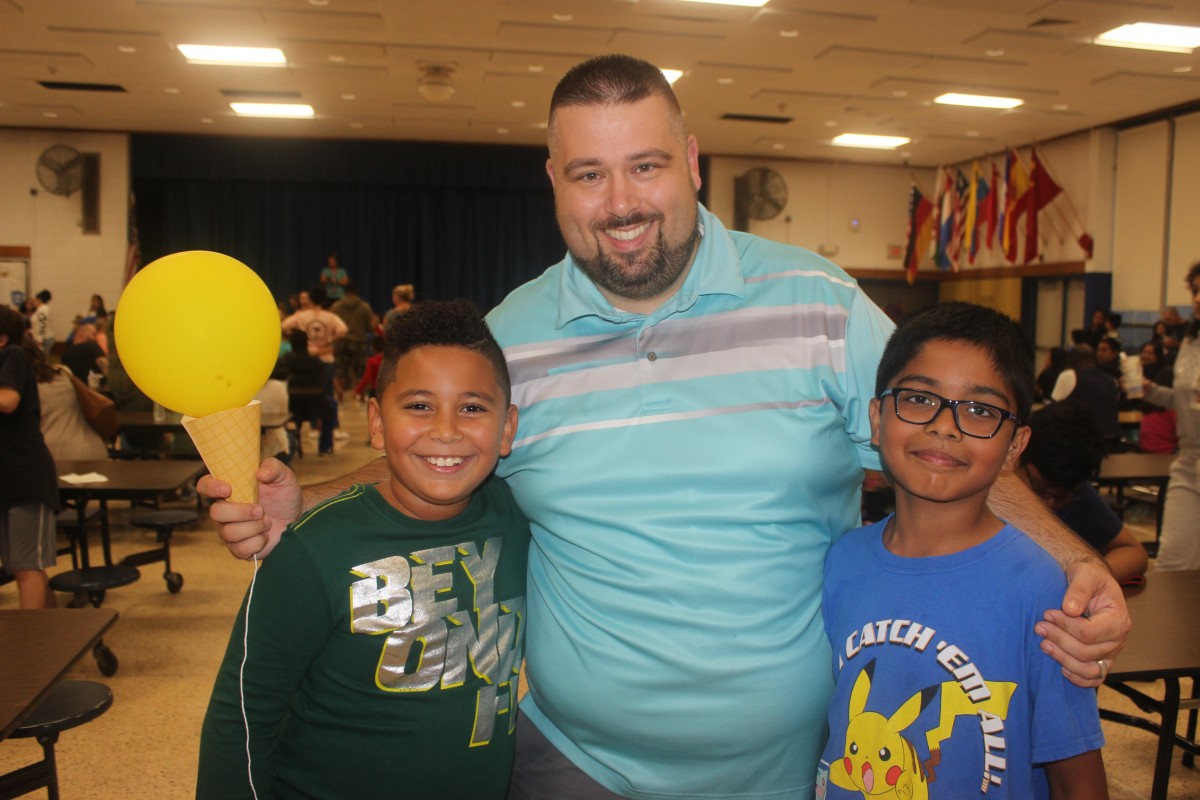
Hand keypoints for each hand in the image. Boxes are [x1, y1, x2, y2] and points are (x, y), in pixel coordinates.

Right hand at [197, 457, 302, 559]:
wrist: (297, 517)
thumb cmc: (284, 494)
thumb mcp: (283, 476)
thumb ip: (273, 467)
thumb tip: (260, 473)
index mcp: (229, 489)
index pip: (205, 485)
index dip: (210, 487)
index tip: (228, 489)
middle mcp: (225, 510)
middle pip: (215, 513)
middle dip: (241, 512)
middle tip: (260, 509)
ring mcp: (230, 530)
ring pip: (228, 533)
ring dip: (254, 527)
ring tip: (267, 521)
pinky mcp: (239, 548)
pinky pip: (239, 549)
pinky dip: (257, 542)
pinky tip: (265, 535)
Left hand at [1035, 559, 1130, 687]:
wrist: (1092, 583)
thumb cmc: (1089, 577)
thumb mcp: (1084, 575)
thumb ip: (1078, 590)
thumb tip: (1070, 609)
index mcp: (1118, 619)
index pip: (1088, 633)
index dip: (1064, 626)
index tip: (1047, 614)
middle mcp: (1118, 639)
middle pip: (1086, 652)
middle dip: (1059, 640)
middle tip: (1038, 627)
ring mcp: (1111, 652)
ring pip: (1089, 670)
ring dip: (1064, 660)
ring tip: (1044, 645)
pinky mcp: (1102, 659)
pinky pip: (1093, 678)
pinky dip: (1076, 677)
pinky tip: (1059, 666)